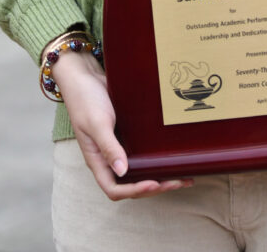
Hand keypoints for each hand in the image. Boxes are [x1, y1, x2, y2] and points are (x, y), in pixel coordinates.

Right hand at [51, 51, 193, 199]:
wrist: (84, 75)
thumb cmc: (84, 99)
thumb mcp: (96, 123)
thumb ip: (108, 147)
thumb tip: (122, 172)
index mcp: (97, 160)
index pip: (114, 189)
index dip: (134, 191)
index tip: (154, 183)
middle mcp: (108, 157)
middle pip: (130, 183)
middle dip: (154, 186)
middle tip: (178, 181)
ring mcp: (118, 145)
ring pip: (138, 169)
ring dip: (158, 174)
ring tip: (182, 174)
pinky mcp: (127, 133)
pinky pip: (141, 151)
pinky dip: (155, 157)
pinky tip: (171, 153)